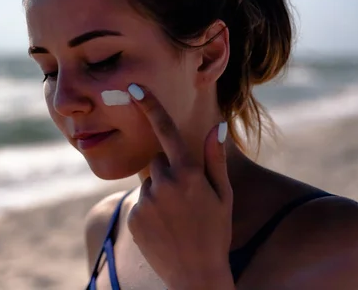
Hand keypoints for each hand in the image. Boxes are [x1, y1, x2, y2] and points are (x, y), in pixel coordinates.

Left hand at [126, 83, 234, 289]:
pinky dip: (151, 208)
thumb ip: (215, 159)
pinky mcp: (134, 216)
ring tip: (177, 217)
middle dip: (170, 170)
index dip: (149, 106)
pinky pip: (140, 201)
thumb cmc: (216, 233)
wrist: (196, 276)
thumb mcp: (224, 196)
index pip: (166, 131)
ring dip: (160, 191)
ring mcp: (147, 201)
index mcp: (189, 174)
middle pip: (158, 160)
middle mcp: (164, 184)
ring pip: (149, 181)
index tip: (133, 88)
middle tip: (186, 198)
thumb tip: (216, 127)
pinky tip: (165, 226)